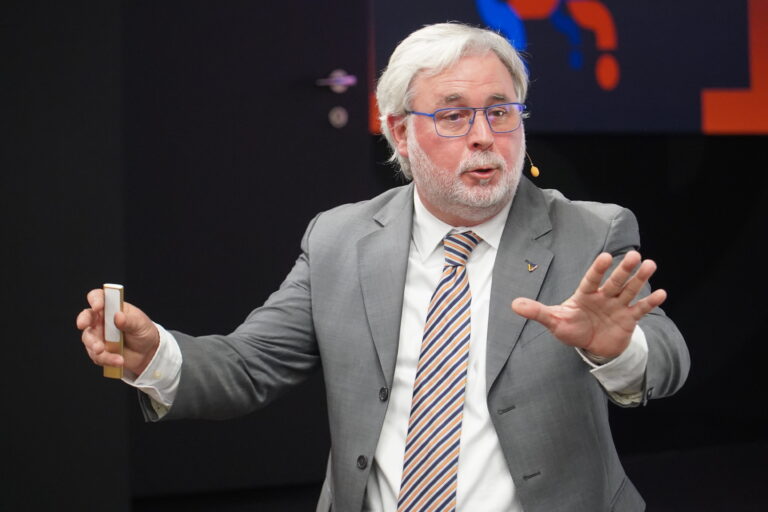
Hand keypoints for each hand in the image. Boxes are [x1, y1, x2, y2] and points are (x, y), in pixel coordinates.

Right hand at [76, 289, 159, 375]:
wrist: (147, 352)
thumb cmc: (143, 332)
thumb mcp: (141, 324)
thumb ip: (129, 320)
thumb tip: (118, 316)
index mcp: (111, 308)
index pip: (98, 297)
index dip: (95, 300)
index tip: (98, 306)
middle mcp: (101, 320)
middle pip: (86, 317)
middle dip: (83, 320)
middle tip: (83, 326)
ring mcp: (98, 336)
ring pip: (88, 339)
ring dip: (95, 346)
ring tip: (105, 352)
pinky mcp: (99, 351)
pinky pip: (96, 355)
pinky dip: (107, 359)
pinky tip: (119, 361)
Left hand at [511, 251, 666, 357]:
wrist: (591, 346)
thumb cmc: (571, 329)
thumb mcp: (553, 321)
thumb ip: (536, 311)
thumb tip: (514, 304)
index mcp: (585, 295)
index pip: (592, 280)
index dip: (598, 269)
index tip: (605, 257)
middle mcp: (603, 297)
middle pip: (614, 281)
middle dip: (624, 270)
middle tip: (634, 255)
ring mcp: (617, 306)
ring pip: (630, 290)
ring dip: (639, 279)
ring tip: (650, 264)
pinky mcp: (628, 319)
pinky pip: (640, 309)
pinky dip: (650, 302)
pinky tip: (661, 293)